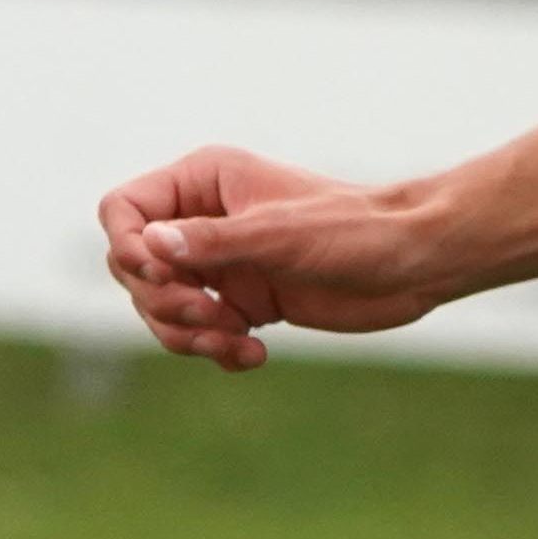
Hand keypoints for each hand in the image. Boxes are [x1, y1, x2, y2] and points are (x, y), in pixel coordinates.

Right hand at [95, 144, 448, 367]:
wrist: (413, 264)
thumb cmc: (356, 232)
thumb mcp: (281, 236)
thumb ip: (214, 242)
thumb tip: (151, 245)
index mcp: (204, 182)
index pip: (123, 209)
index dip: (129, 248)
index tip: (164, 276)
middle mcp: (204, 220)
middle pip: (133, 267)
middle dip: (163, 302)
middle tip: (214, 318)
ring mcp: (222, 264)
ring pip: (161, 307)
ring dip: (188, 335)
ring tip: (236, 342)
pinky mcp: (243, 302)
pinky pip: (200, 334)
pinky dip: (216, 351)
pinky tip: (255, 356)